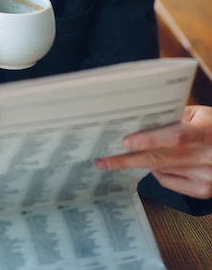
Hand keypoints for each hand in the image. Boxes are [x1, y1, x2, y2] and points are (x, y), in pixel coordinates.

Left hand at [96, 105, 211, 198]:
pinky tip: (160, 162)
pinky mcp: (203, 191)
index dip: (149, 140)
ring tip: (132, 151)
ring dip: (142, 162)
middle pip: (158, 160)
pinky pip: (168, 182)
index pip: (174, 137)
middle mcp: (203, 157)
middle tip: (103, 161)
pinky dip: (159, 172)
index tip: (125, 142)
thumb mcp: (199, 114)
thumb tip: (144, 118)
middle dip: (126, 161)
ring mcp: (204, 177)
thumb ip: (175, 116)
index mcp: (202, 133)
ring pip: (160, 171)